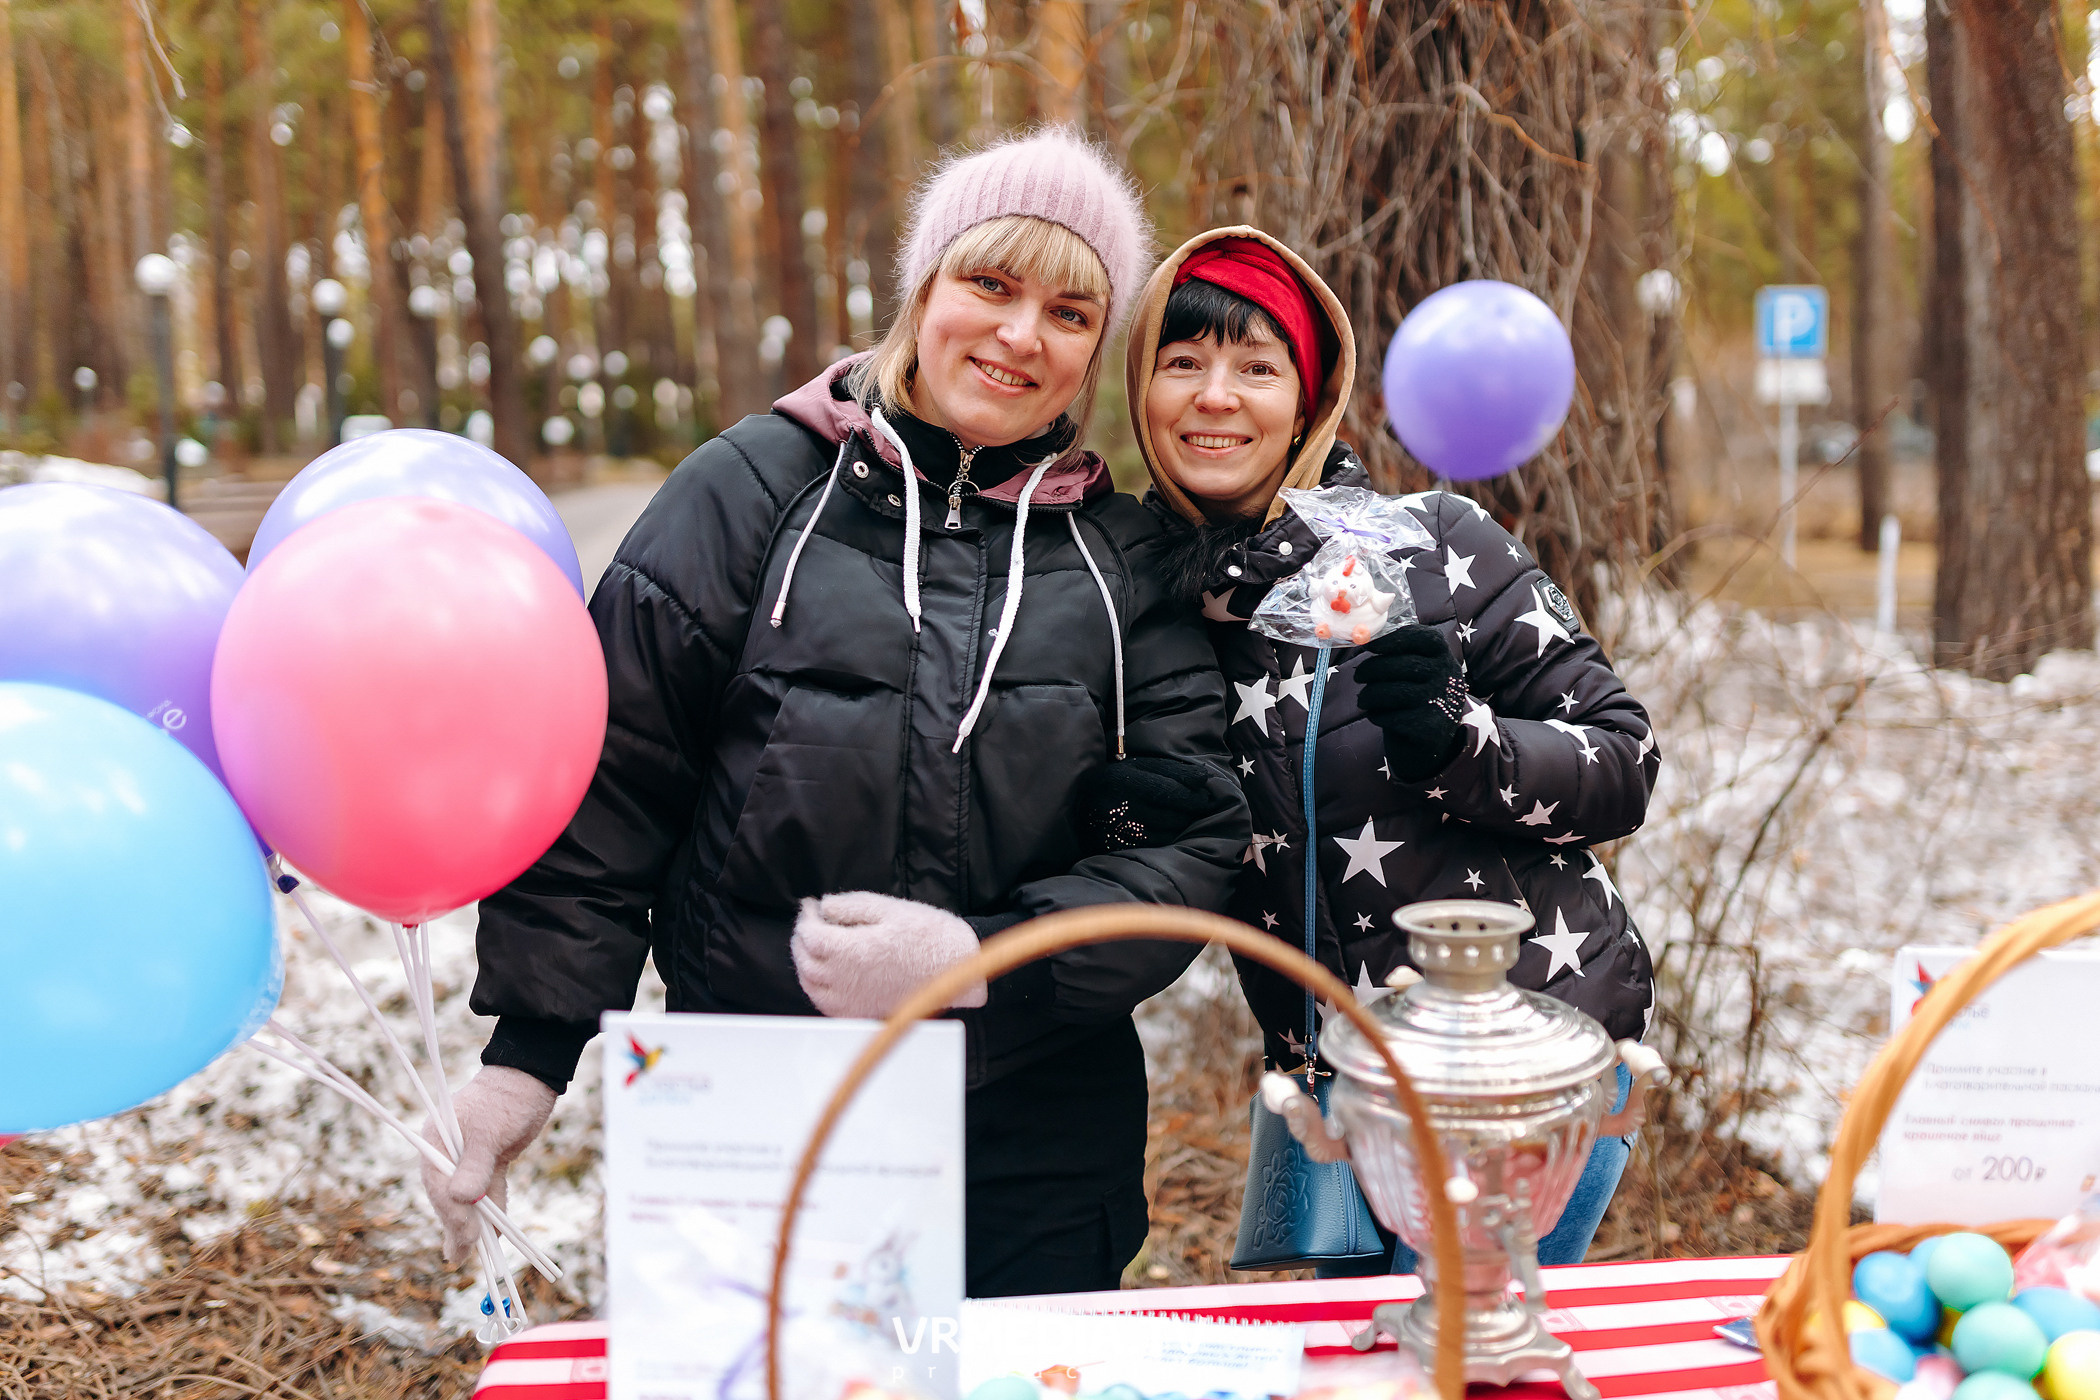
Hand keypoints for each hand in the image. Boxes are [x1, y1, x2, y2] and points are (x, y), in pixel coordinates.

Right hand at [419, 1065, 556, 1265]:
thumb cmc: (507, 1099)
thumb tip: (459, 1200)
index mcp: (436, 1140)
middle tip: (461, 1256)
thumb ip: (475, 1166)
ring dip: (472, 1224)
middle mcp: (447, 1151)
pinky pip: (487, 1191)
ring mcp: (467, 1157)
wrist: (530, 1079)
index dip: (450, 1213)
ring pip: (467, 1197)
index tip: (465, 1234)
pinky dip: (491, 1210)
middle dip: (457, 1225)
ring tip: (468, 1255)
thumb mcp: (491, 1132)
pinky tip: (494, 1234)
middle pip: (448, 1195)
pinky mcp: (489, 1160)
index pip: (438, 1184)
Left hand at [791, 891, 988, 1018]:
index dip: (805, 917)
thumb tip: (824, 906)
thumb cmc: (929, 935)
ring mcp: (853, 1001)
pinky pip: (826, 1005)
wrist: (958, 968)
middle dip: (802, 938)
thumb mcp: (890, 908)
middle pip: (805, 960)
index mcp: (852, 951)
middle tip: (810, 922)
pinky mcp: (862, 1014)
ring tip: (813, 947)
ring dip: (805, 963)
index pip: (810, 935)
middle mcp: (847, 980)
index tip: (810, 905)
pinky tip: (825, 976)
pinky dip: (817, 988)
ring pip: (811, 985)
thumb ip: (851, 906)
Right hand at [1071, 755, 1220, 855]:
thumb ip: (1171, 771)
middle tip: (1196, 809)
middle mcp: (1113, 805)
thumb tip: (1204, 778)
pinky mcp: (1112, 849)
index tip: (1205, 797)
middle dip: (1188, 813)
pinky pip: (1152, 848)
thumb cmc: (1117, 782)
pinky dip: (1164, 841)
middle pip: (1168, 815)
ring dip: (1178, 828)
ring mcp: (1112, 830)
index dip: (1191, 796)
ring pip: (1164, 834)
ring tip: (1179, 819)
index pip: (1166, 790)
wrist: (1077, 804)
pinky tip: (1164, 832)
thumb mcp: (1139, 768)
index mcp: (1119, 779)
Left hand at [1356, 624, 1466, 779]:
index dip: (1394, 638)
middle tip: (1358, 676)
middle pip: (1405, 664)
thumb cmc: (1414, 694)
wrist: (1430, 739)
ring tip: (1363, 699)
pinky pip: (1395, 717)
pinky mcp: (1431, 727)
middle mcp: (1447, 676)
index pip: (1424, 637)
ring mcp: (1441, 702)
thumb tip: (1362, 636)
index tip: (1369, 645)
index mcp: (1443, 655)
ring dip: (1370, 695)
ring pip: (1396, 692)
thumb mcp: (1416, 668)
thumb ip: (1397, 652)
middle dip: (1373, 669)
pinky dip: (1378, 715)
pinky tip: (1375, 715)